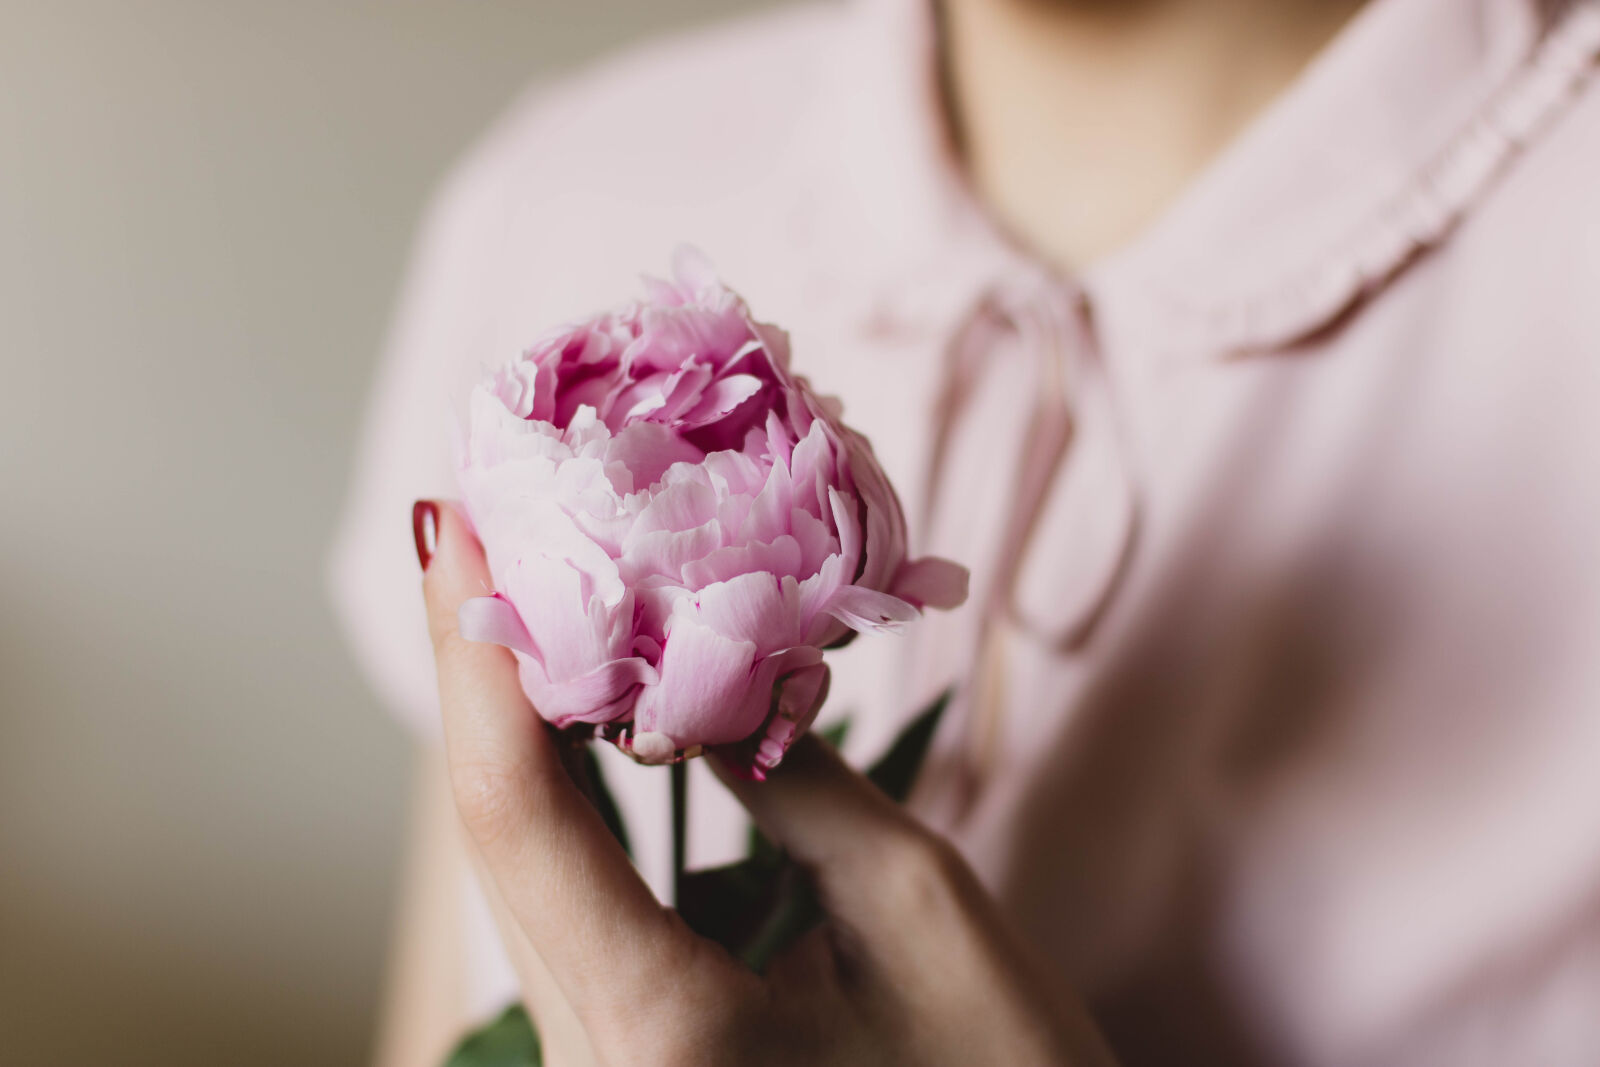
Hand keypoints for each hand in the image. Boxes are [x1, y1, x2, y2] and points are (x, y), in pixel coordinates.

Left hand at [418, 502, 1116, 1066]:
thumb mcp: (915, 906)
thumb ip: (791, 777)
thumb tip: (707, 657)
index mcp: (659, 1033)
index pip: (523, 813)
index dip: (480, 653)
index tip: (457, 521)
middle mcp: (593, 1059)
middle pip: (499, 834)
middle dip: (484, 666)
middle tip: (480, 521)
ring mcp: (599, 1063)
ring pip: (521, 869)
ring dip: (515, 720)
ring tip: (518, 581)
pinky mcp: (627, 1055)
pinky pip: (568, 905)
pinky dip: (562, 792)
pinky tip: (570, 705)